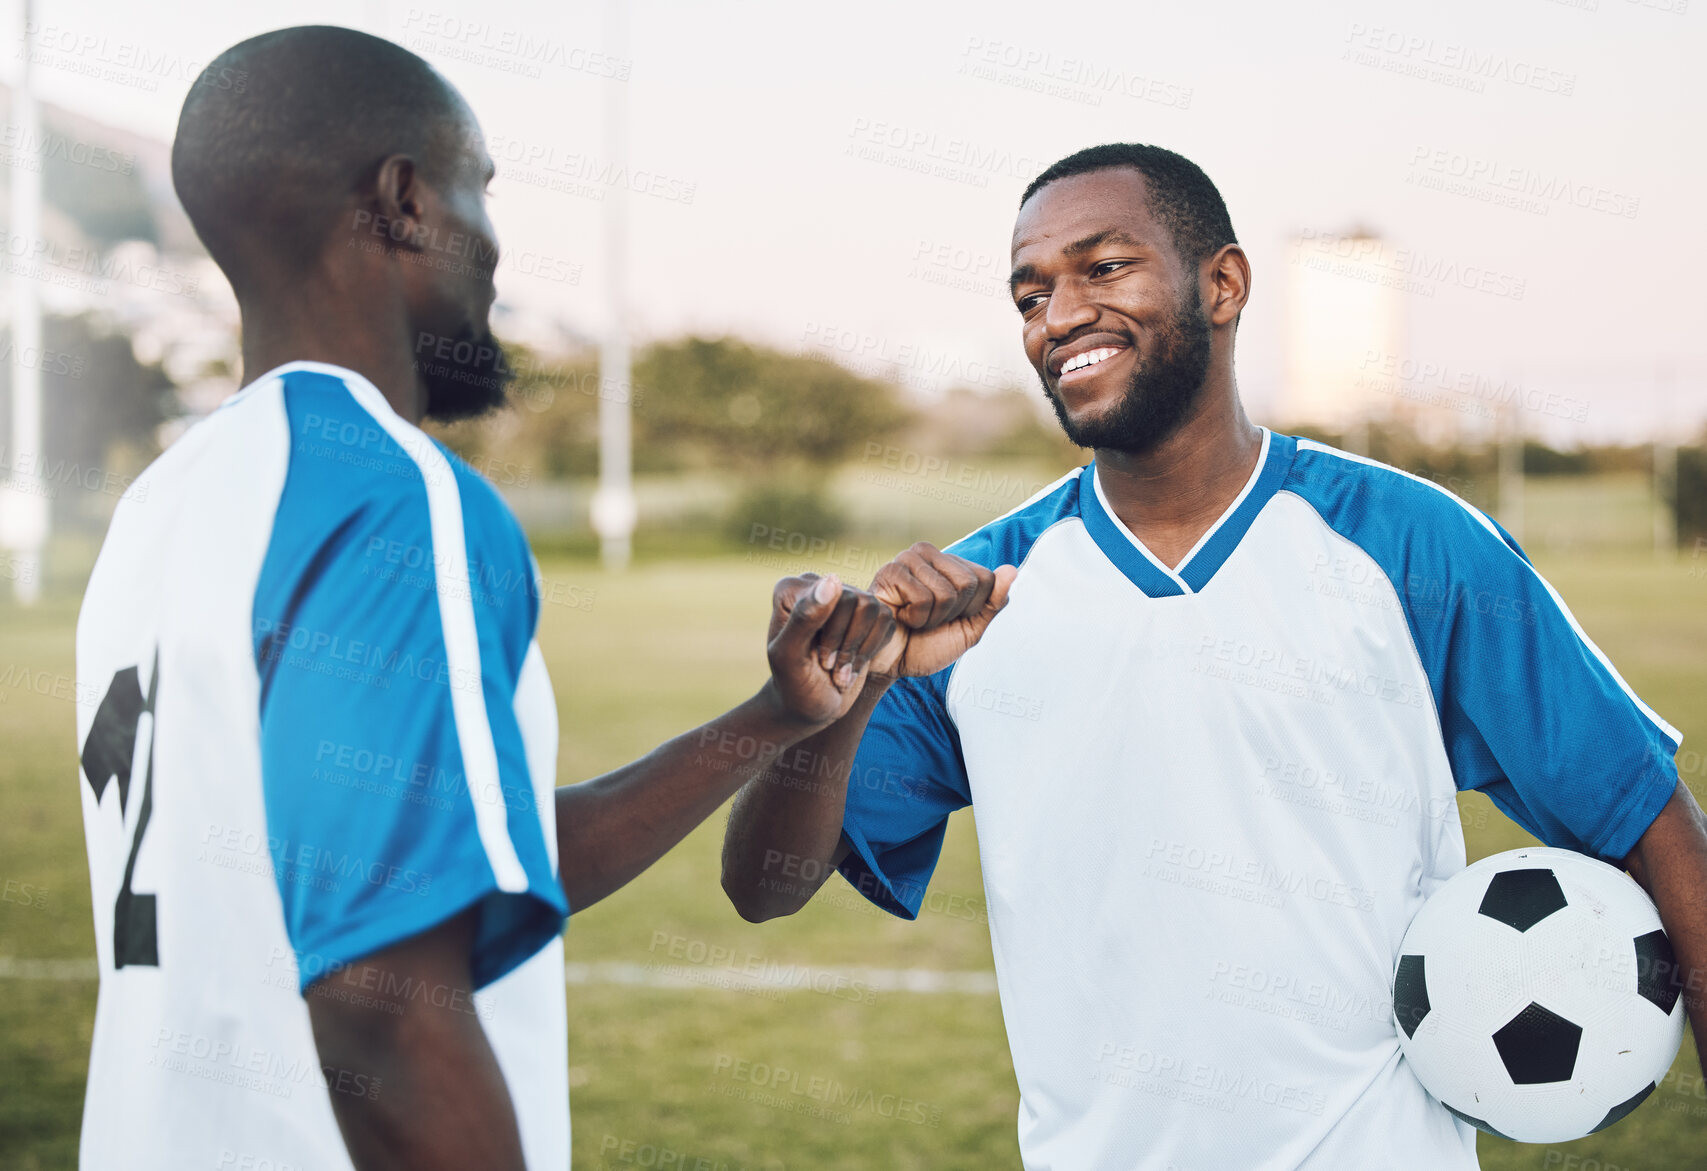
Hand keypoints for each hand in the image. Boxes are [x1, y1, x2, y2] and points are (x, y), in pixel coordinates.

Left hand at [764, 574, 898, 726]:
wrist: (810, 706)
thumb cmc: (794, 684)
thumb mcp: (789, 656)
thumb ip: (804, 618)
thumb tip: (833, 579)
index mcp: (792, 590)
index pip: (832, 595)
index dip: (833, 634)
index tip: (819, 661)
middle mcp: (818, 586)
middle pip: (857, 600)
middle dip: (848, 643)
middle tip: (829, 667)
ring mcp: (844, 599)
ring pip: (874, 609)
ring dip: (859, 649)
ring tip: (840, 671)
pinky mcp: (865, 616)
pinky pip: (887, 620)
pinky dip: (872, 651)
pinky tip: (853, 667)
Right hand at [863, 543, 1017, 677]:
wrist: (889, 665)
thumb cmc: (925, 646)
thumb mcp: (969, 629)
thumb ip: (993, 603)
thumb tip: (1013, 569)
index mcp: (952, 564)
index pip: (987, 579)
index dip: (973, 609)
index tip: (950, 618)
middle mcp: (932, 554)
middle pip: (969, 583)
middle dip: (952, 614)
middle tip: (929, 620)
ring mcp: (909, 558)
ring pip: (947, 592)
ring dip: (932, 619)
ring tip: (913, 620)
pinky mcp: (890, 570)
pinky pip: (923, 598)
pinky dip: (915, 618)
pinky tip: (900, 616)